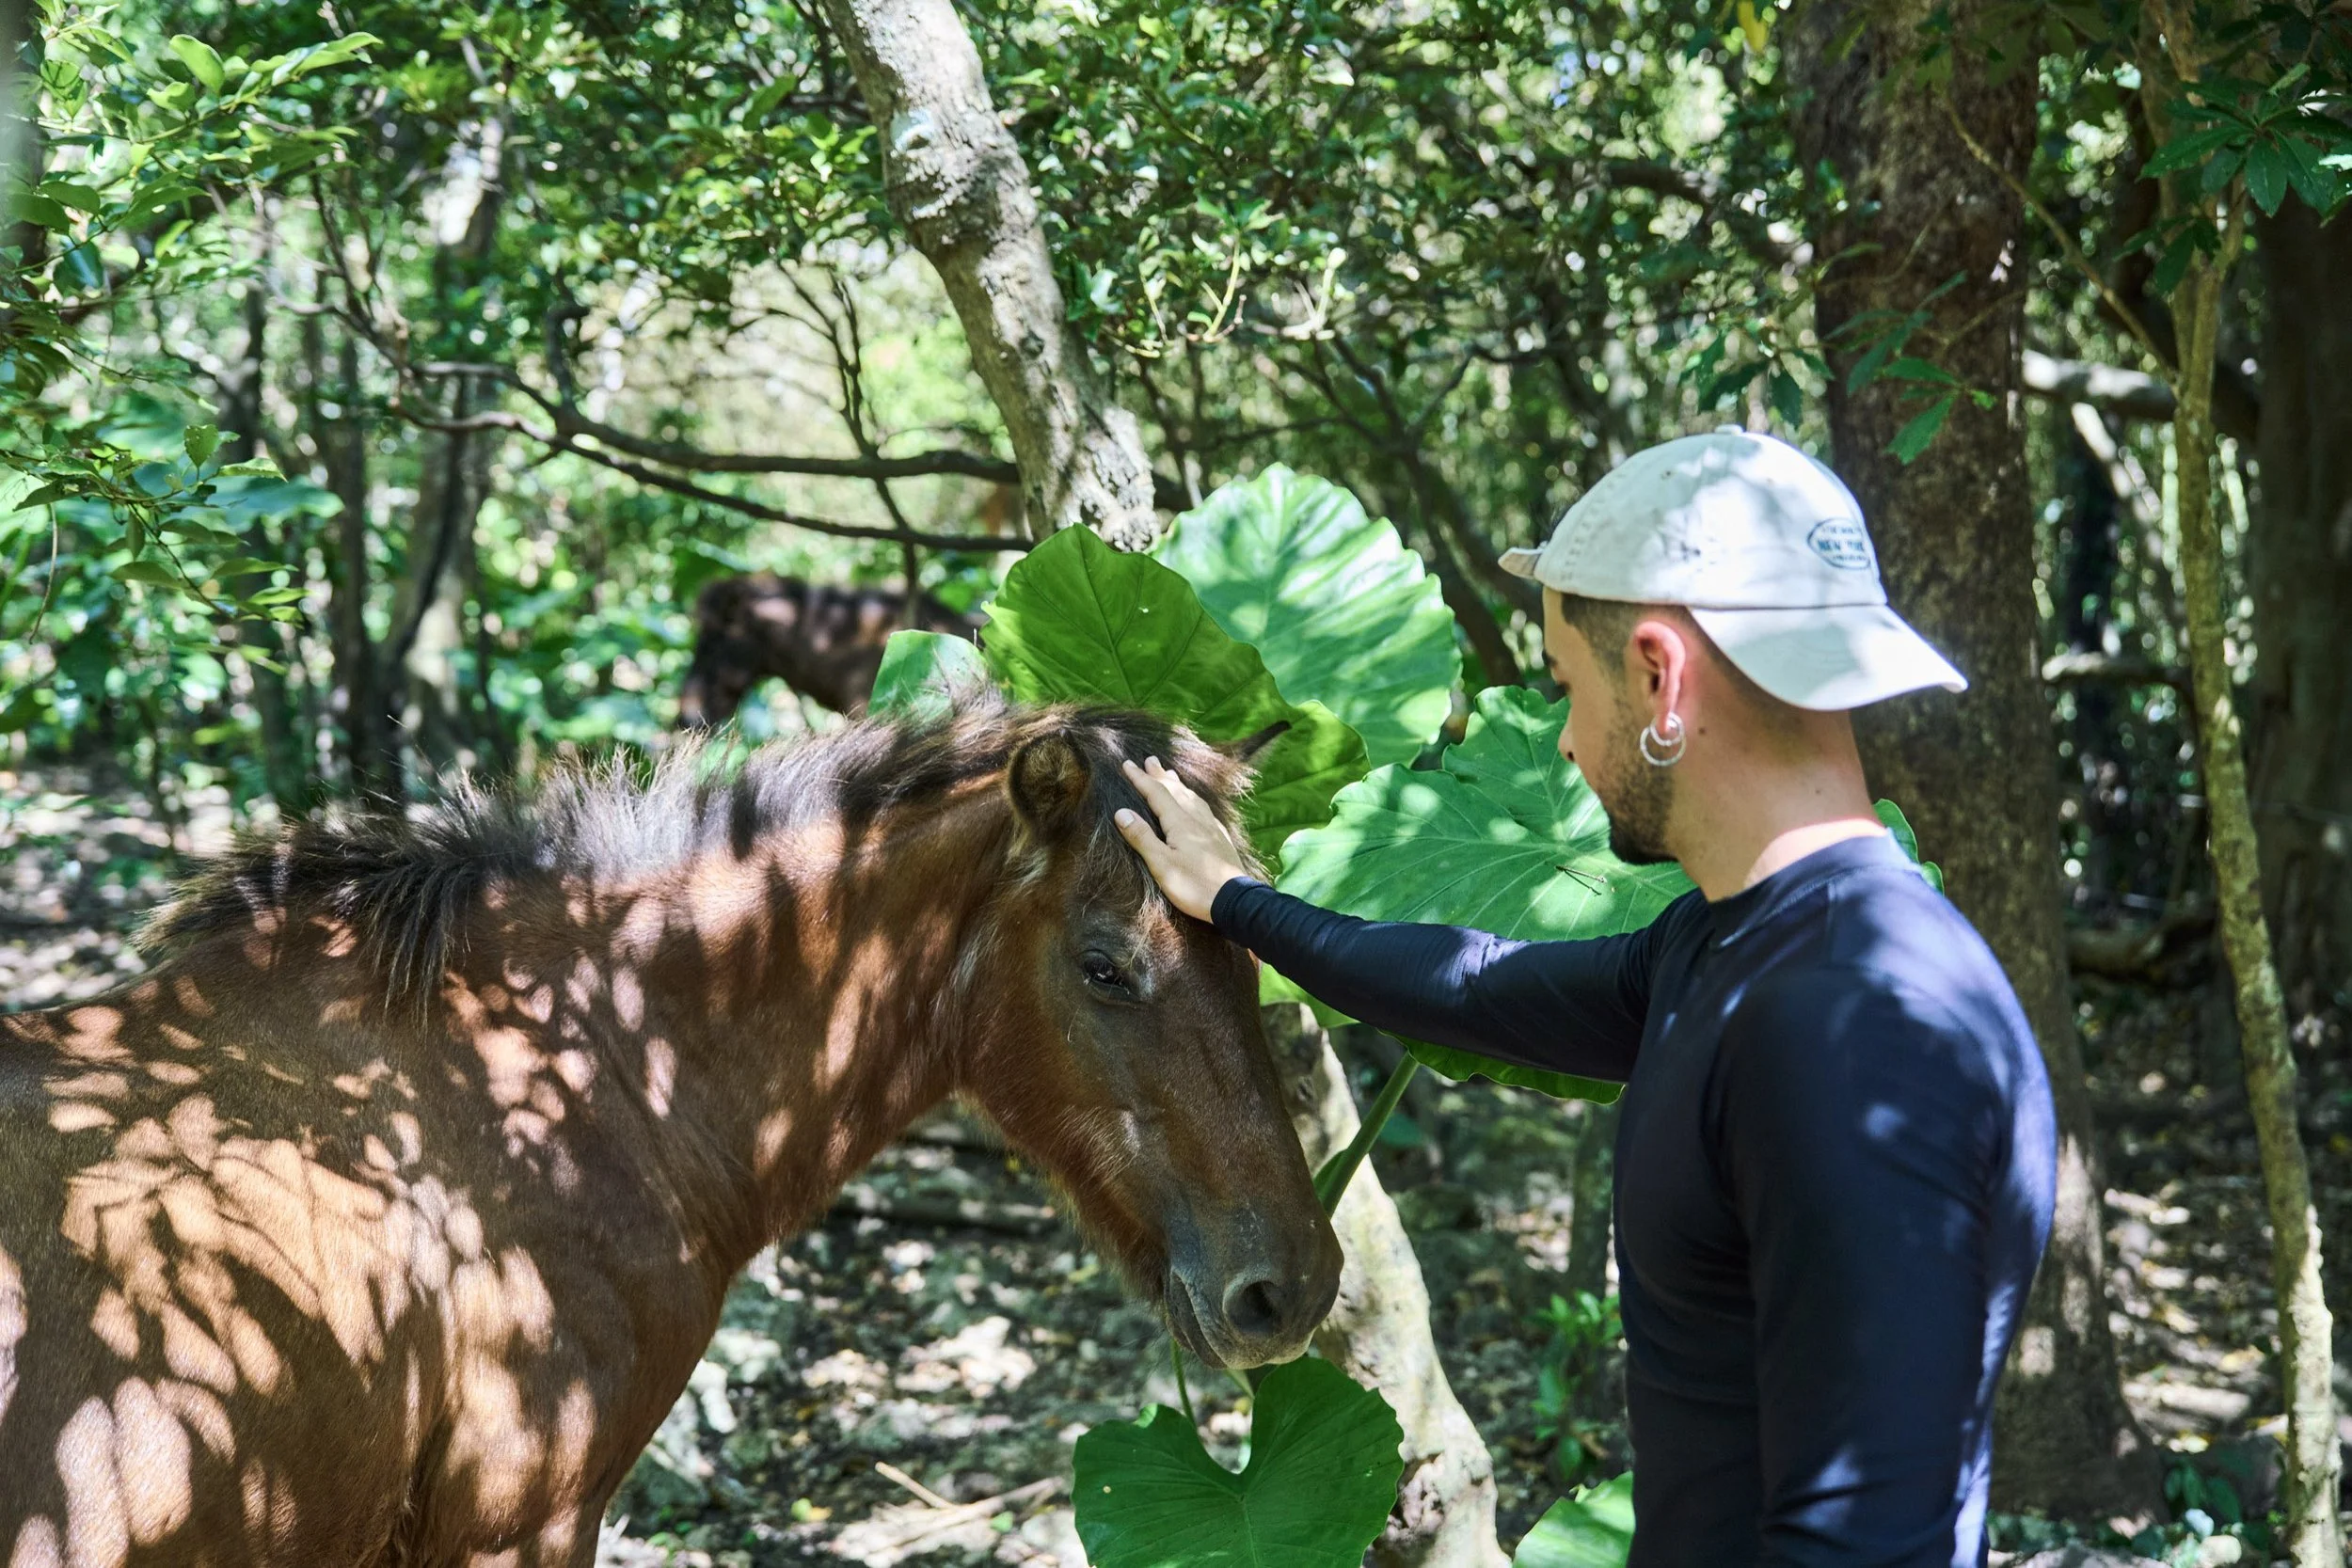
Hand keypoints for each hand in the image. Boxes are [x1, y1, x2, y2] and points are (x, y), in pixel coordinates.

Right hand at [1113, 756, 1250, 922]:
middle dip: (1160, 775)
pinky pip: (1203, 808)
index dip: (1140, 779)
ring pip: (1192, 797)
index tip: (1127, 764)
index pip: (1156, 793)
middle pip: (1176, 790)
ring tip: (1172, 774)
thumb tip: (1122, 811)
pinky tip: (1196, 803)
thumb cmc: (1194, 885)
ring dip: (1178, 784)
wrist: (1234, 900)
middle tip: (1150, 759)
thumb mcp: (1161, 864)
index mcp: (1179, 822)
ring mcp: (1210, 827)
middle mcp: (1196, 818)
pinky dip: (1193, 798)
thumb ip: (1142, 837)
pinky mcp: (1220, 837)